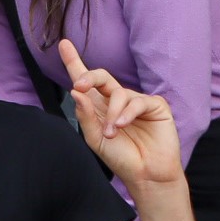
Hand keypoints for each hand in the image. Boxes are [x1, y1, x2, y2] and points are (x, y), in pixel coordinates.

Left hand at [59, 40, 182, 186]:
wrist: (146, 176)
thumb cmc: (121, 158)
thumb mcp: (95, 139)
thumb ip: (86, 116)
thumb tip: (76, 92)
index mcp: (100, 106)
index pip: (85, 81)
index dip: (74, 62)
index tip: (63, 44)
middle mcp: (117, 99)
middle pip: (101, 77)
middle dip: (88, 77)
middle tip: (79, 86)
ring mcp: (137, 101)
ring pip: (118, 92)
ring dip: (111, 114)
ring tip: (111, 133)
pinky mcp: (155, 106)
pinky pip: (138, 101)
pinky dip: (127, 113)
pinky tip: (122, 126)